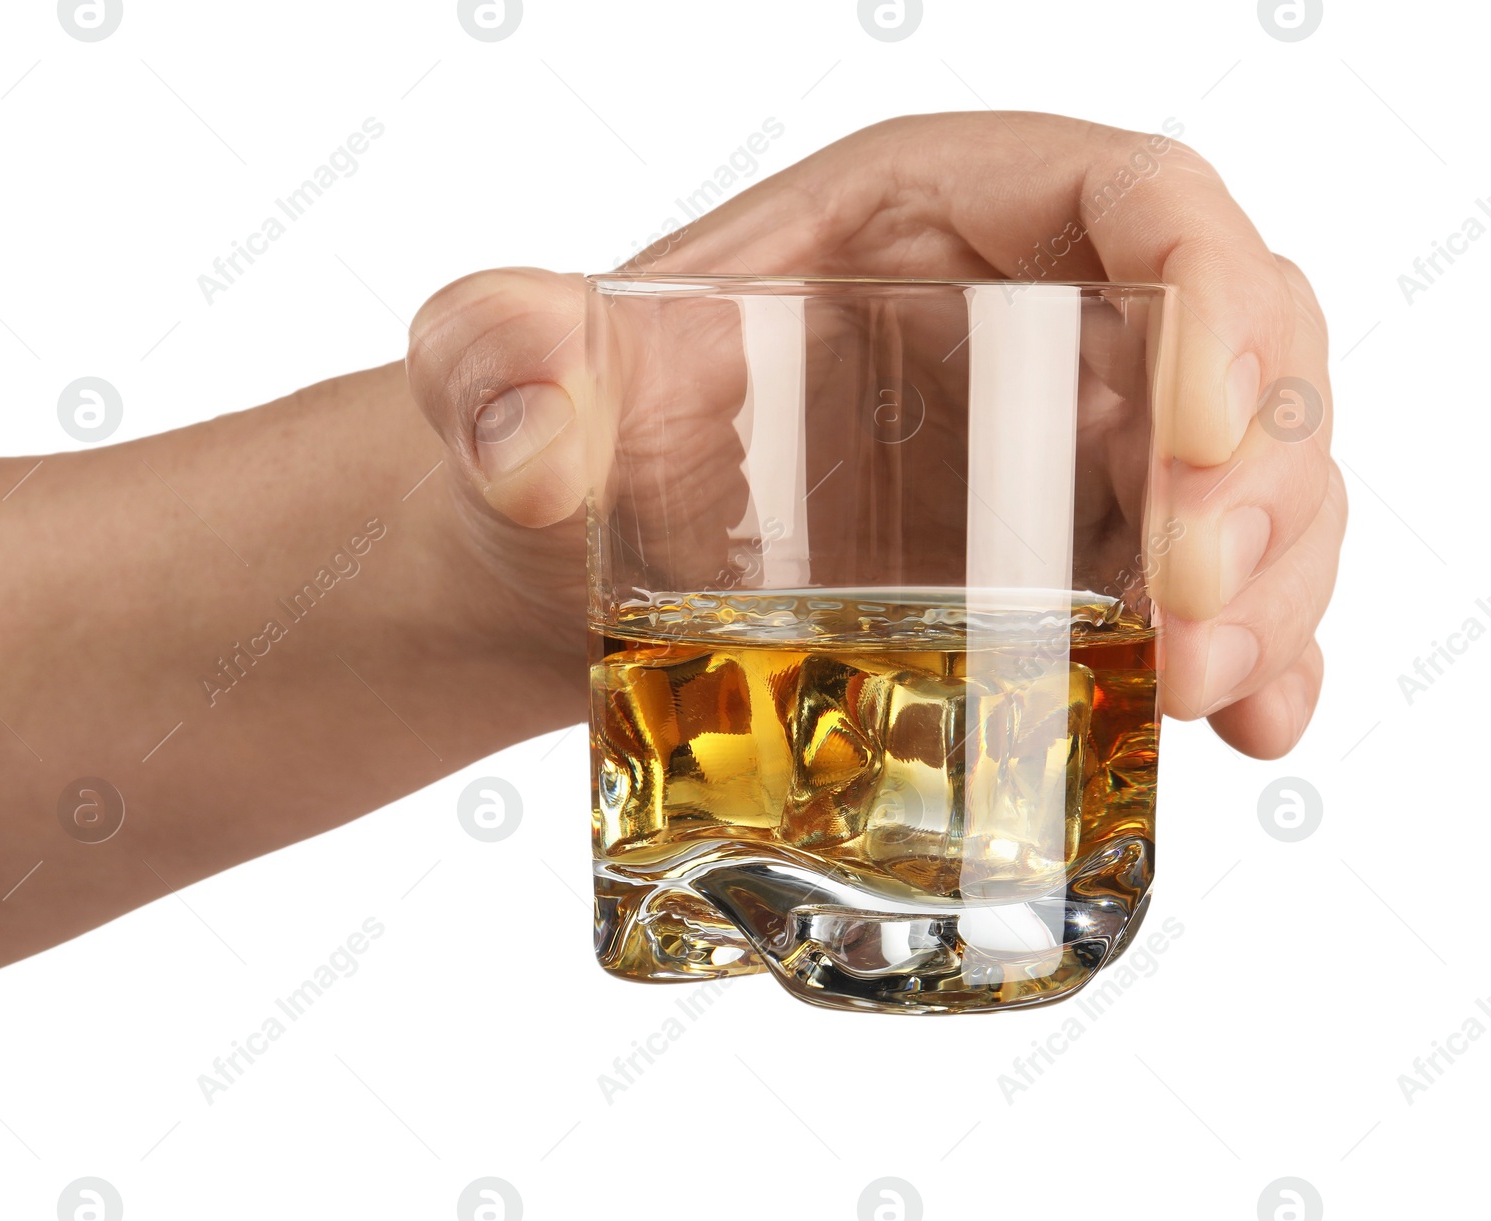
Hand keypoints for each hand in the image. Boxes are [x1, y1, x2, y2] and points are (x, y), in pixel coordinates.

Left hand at [405, 111, 1343, 758]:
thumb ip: (492, 365)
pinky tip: (1246, 726)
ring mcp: (1064, 446)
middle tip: (1188, 611)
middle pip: (1235, 348)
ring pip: (1251, 477)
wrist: (575, 569)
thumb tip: (536, 442)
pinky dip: (1252, 652)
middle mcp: (1028, 317)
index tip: (1201, 431)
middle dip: (1254, 477)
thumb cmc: (564, 437)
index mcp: (929, 218)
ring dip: (1267, 583)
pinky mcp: (1070, 560)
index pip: (1131, 202)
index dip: (1210, 291)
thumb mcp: (504, 378)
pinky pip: (1204, 588)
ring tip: (1202, 691)